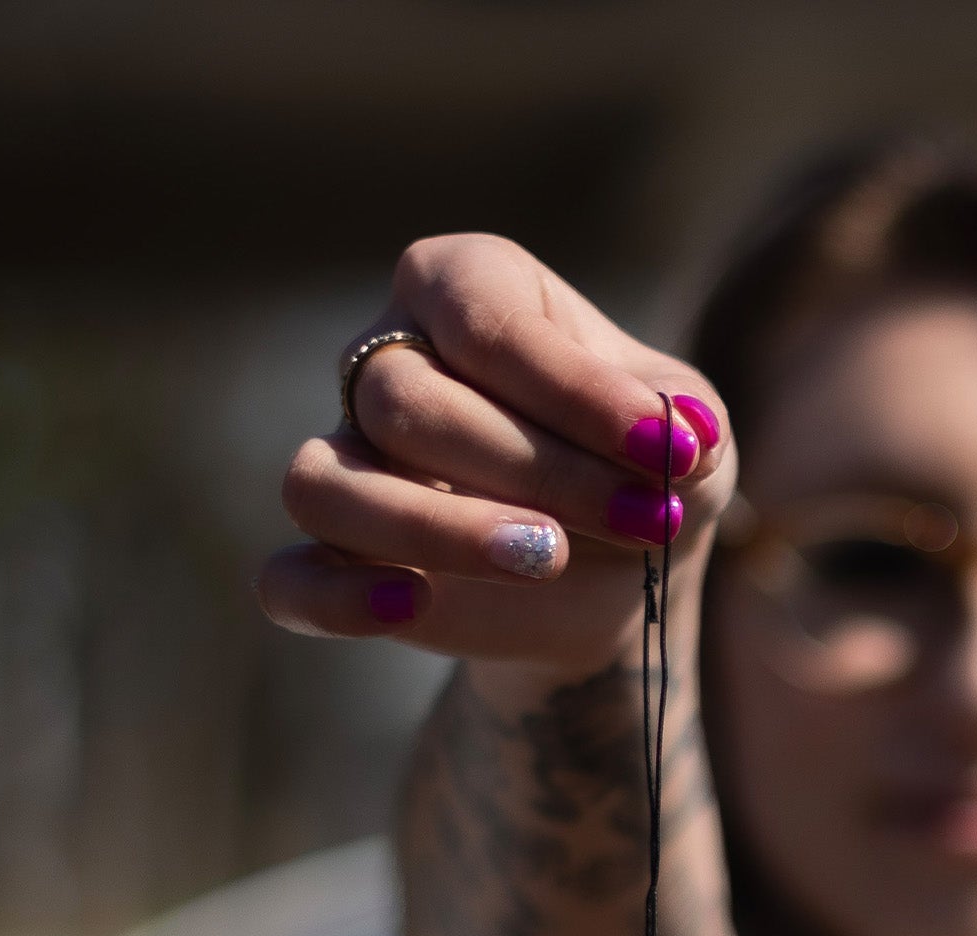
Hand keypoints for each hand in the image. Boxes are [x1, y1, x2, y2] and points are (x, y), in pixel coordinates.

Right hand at [257, 234, 733, 674]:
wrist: (619, 583)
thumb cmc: (642, 475)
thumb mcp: (687, 441)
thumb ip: (679, 426)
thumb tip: (685, 436)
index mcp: (464, 288)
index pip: (486, 323)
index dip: (576, 391)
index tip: (671, 452)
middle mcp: (386, 359)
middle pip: (407, 403)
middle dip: (538, 470)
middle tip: (643, 520)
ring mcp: (348, 459)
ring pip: (327, 483)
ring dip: (438, 529)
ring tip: (547, 559)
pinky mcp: (337, 557)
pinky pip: (289, 579)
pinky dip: (337, 598)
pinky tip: (410, 605)